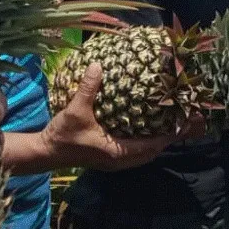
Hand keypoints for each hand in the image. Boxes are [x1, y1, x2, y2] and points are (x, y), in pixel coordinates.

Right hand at [40, 63, 179, 170]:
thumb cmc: (62, 135)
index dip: (169, 136)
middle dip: (167, 139)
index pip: (151, 145)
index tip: (183, 124)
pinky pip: (134, 155)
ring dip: (156, 143)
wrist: (45, 153)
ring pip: (143, 156)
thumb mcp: (75, 110)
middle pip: (152, 153)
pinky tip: (145, 131)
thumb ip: (88, 88)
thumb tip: (98, 66)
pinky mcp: (108, 160)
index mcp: (116, 152)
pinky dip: (144, 145)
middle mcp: (118, 160)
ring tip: (167, 126)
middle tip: (181, 123)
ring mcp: (113, 162)